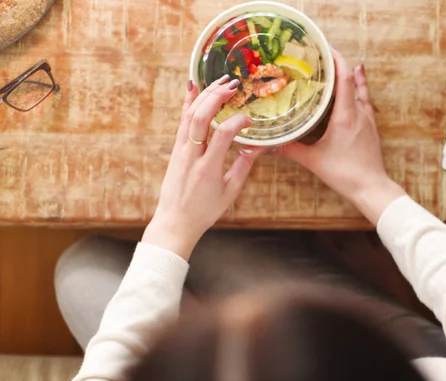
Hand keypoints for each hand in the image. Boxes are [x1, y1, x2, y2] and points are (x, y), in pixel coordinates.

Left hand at [143, 76, 263, 259]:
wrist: (175, 222)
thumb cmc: (205, 211)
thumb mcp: (230, 192)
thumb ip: (243, 167)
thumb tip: (258, 146)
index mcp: (208, 169)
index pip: (223, 135)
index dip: (238, 122)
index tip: (250, 121)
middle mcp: (191, 156)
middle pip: (200, 117)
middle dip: (217, 96)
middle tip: (233, 84)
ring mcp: (180, 151)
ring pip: (189, 115)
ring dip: (204, 94)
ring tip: (219, 80)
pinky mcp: (175, 150)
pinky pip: (182, 121)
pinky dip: (188, 102)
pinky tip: (193, 87)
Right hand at [279, 50, 405, 224]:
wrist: (372, 188)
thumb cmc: (345, 173)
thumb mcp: (314, 161)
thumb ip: (292, 150)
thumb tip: (270, 145)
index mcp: (346, 116)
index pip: (345, 78)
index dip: (337, 60)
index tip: (327, 48)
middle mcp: (359, 113)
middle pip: (353, 80)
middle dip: (340, 65)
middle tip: (325, 57)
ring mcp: (368, 120)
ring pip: (361, 91)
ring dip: (351, 77)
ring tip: (341, 66)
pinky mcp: (371, 129)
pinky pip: (365, 103)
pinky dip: (359, 92)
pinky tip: (356, 92)